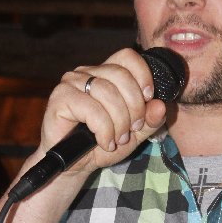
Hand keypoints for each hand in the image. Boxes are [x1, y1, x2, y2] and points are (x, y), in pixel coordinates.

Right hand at [38, 47, 167, 173]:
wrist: (74, 165)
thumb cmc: (101, 145)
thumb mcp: (134, 134)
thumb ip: (150, 120)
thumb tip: (161, 105)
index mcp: (105, 74)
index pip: (127, 57)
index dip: (143, 75)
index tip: (148, 98)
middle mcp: (87, 72)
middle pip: (121, 75)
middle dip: (134, 106)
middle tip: (133, 129)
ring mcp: (71, 83)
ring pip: (107, 92)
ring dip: (119, 122)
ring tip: (117, 139)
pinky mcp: (60, 98)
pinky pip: (92, 109)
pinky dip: (104, 130)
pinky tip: (104, 142)